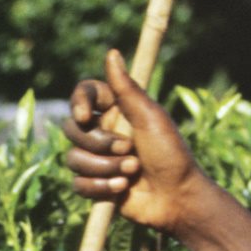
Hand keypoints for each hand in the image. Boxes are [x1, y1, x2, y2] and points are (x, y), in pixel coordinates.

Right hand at [65, 51, 228, 234]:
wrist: (176, 198)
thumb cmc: (170, 154)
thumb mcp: (150, 117)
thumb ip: (127, 88)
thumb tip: (112, 53)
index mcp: (117, 110)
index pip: (84, 94)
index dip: (79, 103)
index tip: (86, 116)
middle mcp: (103, 131)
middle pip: (73, 129)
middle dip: (99, 144)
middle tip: (129, 150)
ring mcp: (97, 159)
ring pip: (74, 158)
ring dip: (104, 168)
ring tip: (131, 172)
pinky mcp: (95, 184)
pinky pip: (78, 183)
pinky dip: (100, 188)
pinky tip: (122, 190)